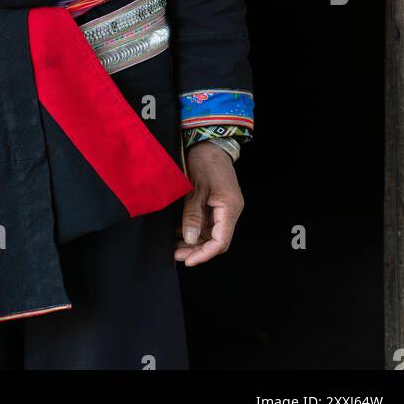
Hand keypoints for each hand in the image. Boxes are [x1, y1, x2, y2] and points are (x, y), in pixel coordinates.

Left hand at [174, 142, 243, 266]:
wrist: (209, 142)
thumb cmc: (204, 160)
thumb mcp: (195, 187)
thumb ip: (193, 214)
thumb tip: (189, 239)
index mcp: (229, 208)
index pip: (220, 241)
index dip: (204, 254)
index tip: (187, 260)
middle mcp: (229, 211)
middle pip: (215, 240)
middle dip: (196, 250)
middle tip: (176, 255)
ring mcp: (223, 207)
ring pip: (210, 233)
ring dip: (193, 241)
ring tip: (174, 246)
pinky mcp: (215, 203)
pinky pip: (206, 222)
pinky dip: (193, 229)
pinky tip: (178, 232)